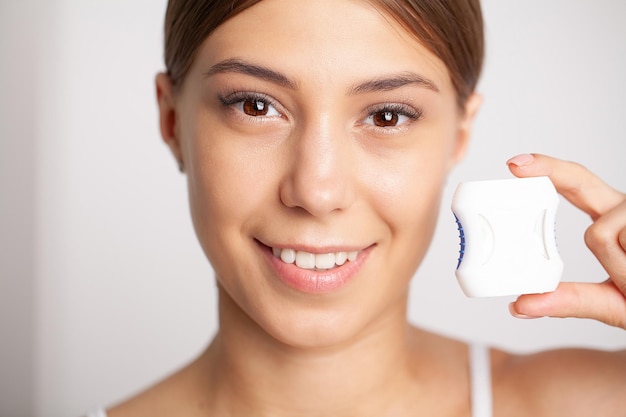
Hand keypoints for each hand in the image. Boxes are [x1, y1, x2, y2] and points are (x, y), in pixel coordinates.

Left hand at [506, 153, 625, 328]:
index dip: (548, 168)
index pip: (578, 185)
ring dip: (617, 267)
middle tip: (527, 176)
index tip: (514, 162)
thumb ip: (570, 301)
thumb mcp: (613, 304)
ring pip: (600, 234)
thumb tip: (519, 306)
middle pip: (584, 189)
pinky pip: (622, 244)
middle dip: (556, 179)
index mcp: (616, 220)